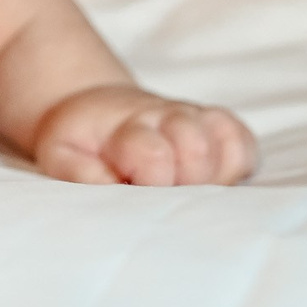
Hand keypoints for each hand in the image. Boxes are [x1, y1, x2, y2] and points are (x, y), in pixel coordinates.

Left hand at [30, 85, 256, 186]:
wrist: (98, 112)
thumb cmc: (81, 143)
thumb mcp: (62, 155)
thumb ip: (81, 174)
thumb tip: (112, 190)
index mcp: (127, 126)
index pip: (154, 155)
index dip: (150, 181)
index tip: (136, 192)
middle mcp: (168, 117)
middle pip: (197, 150)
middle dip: (183, 183)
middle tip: (161, 195)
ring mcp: (197, 119)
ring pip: (228, 146)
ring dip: (212, 177)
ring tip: (185, 190)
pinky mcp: (220, 127)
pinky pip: (244, 145)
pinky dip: (236, 165)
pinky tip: (212, 179)